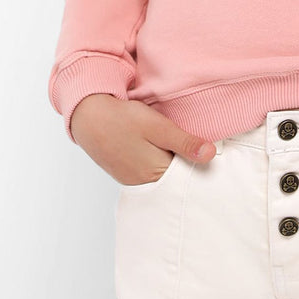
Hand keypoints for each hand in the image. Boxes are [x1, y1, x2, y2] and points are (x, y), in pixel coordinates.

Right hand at [69, 94, 216, 186]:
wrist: (86, 115)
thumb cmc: (121, 119)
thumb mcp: (157, 127)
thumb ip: (184, 142)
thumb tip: (211, 155)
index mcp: (156, 173)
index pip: (189, 175)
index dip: (199, 161)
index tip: (208, 147)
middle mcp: (145, 182)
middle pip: (175, 177)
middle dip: (186, 163)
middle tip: (192, 142)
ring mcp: (133, 178)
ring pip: (161, 173)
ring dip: (170, 160)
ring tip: (174, 143)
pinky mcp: (125, 171)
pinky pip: (148, 170)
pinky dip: (156, 160)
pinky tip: (156, 146)